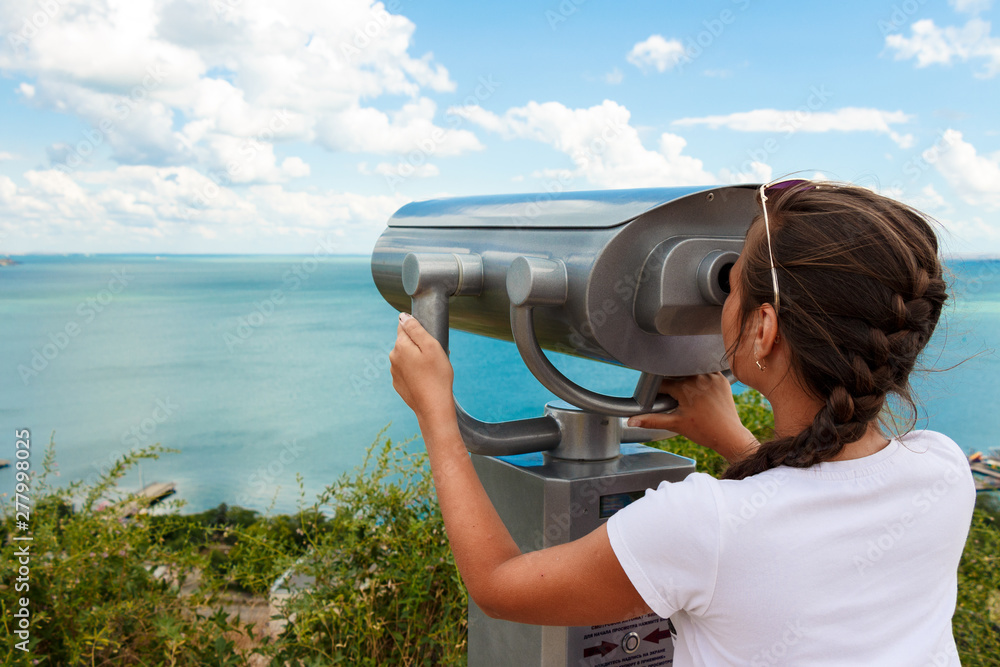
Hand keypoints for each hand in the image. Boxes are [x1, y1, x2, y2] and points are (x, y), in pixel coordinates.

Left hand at [389, 312, 455, 425]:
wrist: (433, 407)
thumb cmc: (436, 375)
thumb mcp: (431, 346)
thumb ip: (416, 329)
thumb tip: (403, 317)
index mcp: (400, 346)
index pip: (404, 326)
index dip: (418, 330)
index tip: (429, 340)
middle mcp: (393, 358)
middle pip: (406, 342)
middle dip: (419, 345)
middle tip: (434, 356)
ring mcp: (394, 372)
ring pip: (407, 357)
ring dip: (417, 359)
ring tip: (432, 369)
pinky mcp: (399, 384)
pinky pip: (407, 371)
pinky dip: (416, 372)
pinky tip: (426, 379)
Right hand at [627, 372, 756, 462]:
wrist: (729, 435)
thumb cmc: (703, 431)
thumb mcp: (675, 424)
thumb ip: (651, 420)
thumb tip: (630, 421)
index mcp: (685, 387)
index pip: (662, 382)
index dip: (656, 390)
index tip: (656, 397)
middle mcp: (698, 377)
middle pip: (676, 374)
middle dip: (671, 382)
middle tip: (673, 397)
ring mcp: (711, 376)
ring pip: (690, 369)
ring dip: (685, 376)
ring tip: (686, 392)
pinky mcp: (721, 377)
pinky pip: (706, 369)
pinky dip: (700, 375)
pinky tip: (699, 386)